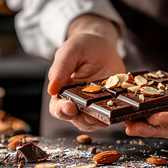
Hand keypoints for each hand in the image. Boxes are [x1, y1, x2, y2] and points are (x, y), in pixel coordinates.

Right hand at [48, 15, 124, 131]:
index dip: (62, 110)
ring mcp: (94, 104)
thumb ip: (60, 70)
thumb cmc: (81, 47)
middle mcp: (77, 101)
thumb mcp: (69, 53)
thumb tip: (51, 89)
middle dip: (82, 119)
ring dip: (97, 120)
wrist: (101, 45)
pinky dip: (112, 115)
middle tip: (89, 113)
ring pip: (93, 122)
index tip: (69, 107)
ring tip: (104, 113)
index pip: (57, 108)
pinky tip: (116, 109)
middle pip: (75, 119)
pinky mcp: (108, 102)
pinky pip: (109, 115)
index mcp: (62, 91)